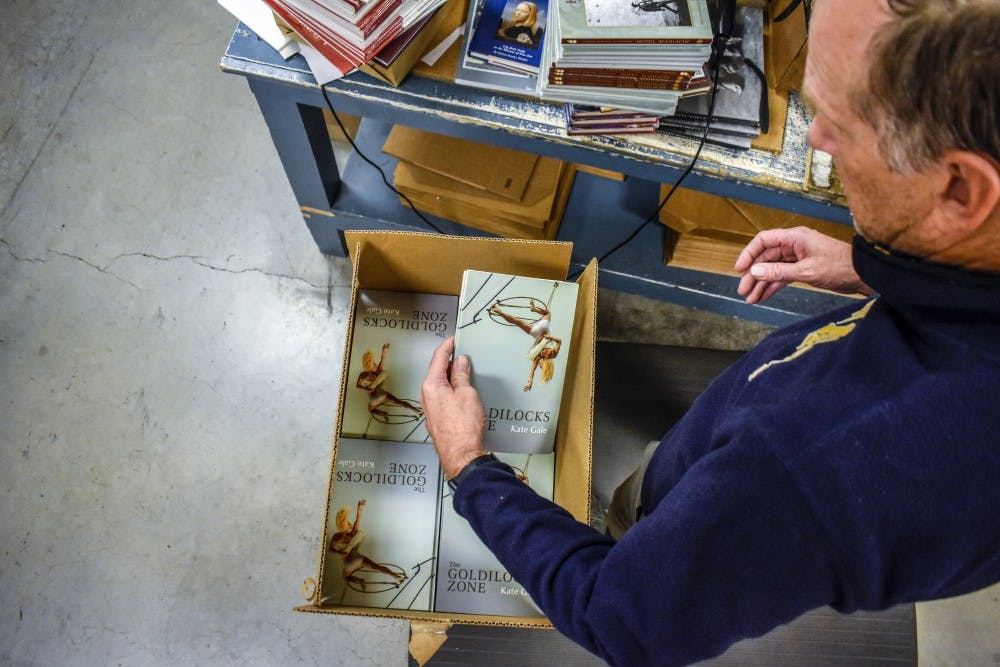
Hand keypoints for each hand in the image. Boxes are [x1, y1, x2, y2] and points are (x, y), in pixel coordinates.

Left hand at [421, 337, 486, 478]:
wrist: (461, 454)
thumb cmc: (463, 426)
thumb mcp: (466, 394)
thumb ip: (461, 375)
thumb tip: (460, 361)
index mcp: (431, 385)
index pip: (438, 358)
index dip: (447, 346)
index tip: (454, 339)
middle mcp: (426, 395)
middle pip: (437, 371)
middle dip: (450, 361)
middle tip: (463, 353)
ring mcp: (430, 407)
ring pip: (440, 385)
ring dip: (451, 376)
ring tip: (466, 370)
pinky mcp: (437, 417)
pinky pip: (442, 396)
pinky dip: (451, 389)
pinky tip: (462, 390)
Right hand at [734, 227, 872, 303]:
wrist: (864, 275)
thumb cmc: (841, 266)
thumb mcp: (807, 271)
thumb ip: (779, 272)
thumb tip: (755, 272)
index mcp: (795, 237)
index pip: (763, 241)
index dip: (749, 254)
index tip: (739, 269)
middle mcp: (794, 245)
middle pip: (766, 258)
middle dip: (753, 274)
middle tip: (743, 290)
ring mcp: (798, 257)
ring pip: (773, 269)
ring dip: (761, 283)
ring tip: (751, 299)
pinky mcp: (803, 268)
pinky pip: (782, 276)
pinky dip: (773, 286)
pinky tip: (763, 297)